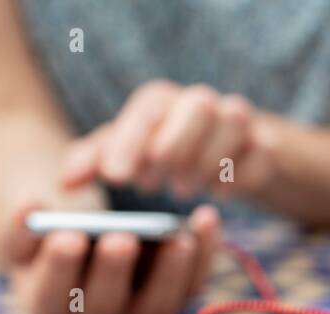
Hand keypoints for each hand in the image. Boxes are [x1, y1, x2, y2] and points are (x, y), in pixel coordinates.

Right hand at [4, 200, 222, 313]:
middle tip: (121, 238)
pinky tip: (205, 218)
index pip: (51, 300)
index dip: (59, 270)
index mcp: (49, 308)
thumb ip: (21, 222)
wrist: (85, 236)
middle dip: (113, 273)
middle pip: (105, 309)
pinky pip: (192, 285)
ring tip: (178, 236)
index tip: (66, 236)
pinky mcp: (172, 300)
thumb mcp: (27, 229)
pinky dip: (204, 254)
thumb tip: (33, 207)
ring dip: (170, 274)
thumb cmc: (50, 231)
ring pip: (156, 308)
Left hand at [60, 81, 277, 199]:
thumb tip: (65, 182)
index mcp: (160, 103)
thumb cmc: (159, 154)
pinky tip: (218, 195)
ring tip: (183, 189)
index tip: (116, 178)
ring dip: (208, 157)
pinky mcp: (264, 148)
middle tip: (155, 182)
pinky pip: (262, 153)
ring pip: (234, 121)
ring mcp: (237, 123)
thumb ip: (94, 162)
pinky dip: (242, 174)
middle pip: (198, 104)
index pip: (148, 110)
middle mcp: (200, 104)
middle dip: (175, 143)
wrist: (222, 156)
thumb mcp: (123, 156)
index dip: (132, 141)